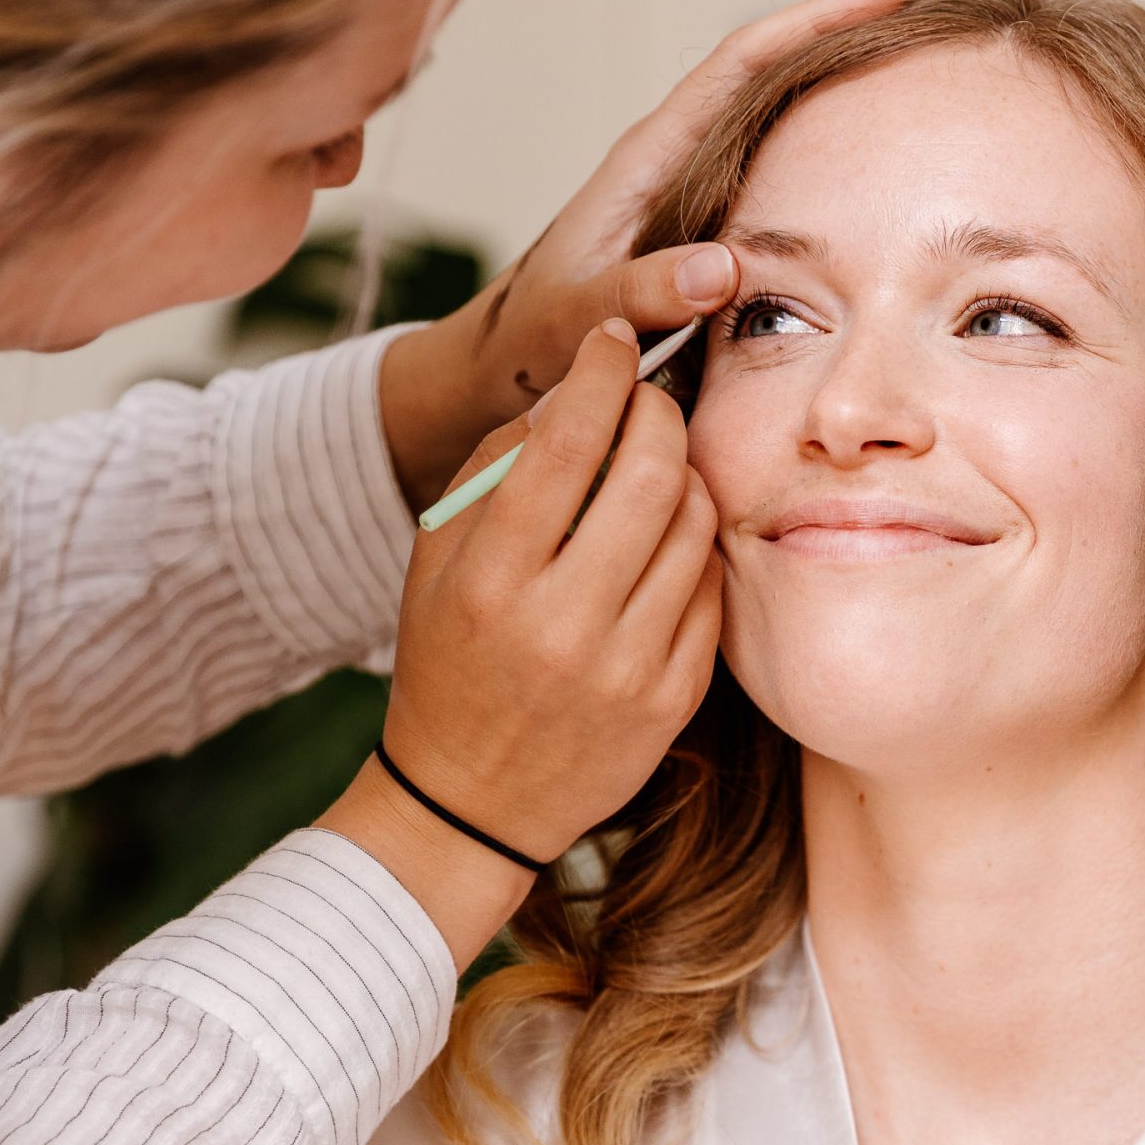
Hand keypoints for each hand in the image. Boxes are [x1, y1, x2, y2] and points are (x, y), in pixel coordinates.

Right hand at [320, 320, 719, 969]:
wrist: (471, 803)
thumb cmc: (447, 665)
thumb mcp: (433, 565)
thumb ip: (491, 472)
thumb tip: (567, 397)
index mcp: (491, 583)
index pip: (563, 445)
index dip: (599, 374)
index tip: (611, 342)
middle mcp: (562, 626)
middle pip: (649, 475)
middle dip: (659, 413)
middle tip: (649, 401)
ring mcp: (627, 668)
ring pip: (693, 526)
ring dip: (685, 475)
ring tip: (660, 468)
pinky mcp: (673, 700)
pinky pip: (711, 590)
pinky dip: (696, 548)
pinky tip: (670, 540)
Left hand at [379, 0, 961, 508]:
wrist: (507, 363)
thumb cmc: (535, 340)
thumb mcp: (584, 318)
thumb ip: (644, 295)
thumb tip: (727, 267)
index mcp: (653, 155)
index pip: (750, 58)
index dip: (825, 16)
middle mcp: (682, 152)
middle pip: (784, 56)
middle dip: (862, 11)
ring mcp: (701, 181)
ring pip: (791, 101)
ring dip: (858, 64)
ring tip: (939, 30)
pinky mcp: (714, 217)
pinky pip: (789, 157)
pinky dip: (843, 132)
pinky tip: (892, 135)